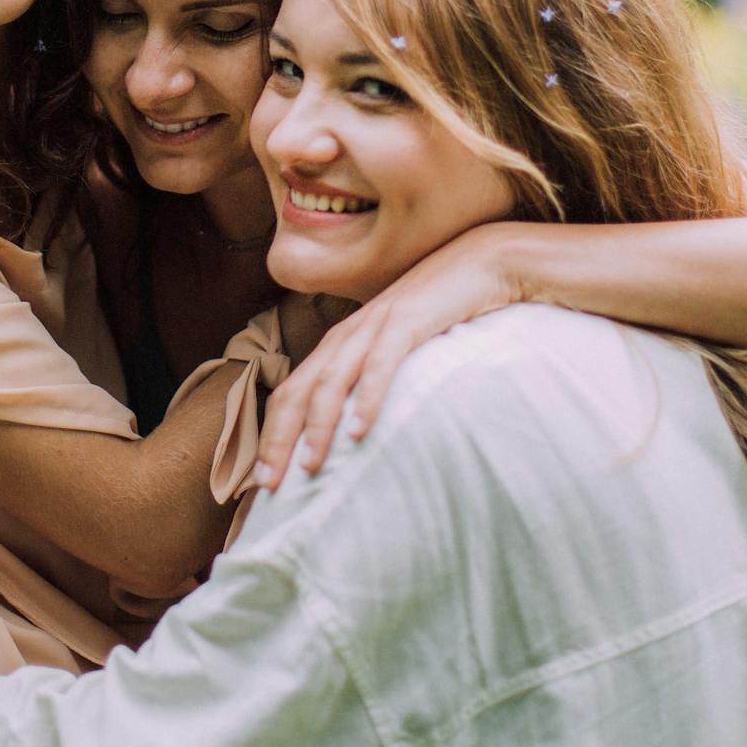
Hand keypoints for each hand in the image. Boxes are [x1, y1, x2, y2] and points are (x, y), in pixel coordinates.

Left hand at [255, 224, 522, 485]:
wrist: (483, 262)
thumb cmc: (441, 312)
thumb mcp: (398, 349)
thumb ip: (375, 378)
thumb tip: (360, 430)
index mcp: (341, 343)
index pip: (292, 392)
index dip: (273, 434)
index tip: (262, 479)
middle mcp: (348, 334)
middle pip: (298, 390)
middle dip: (280, 438)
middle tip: (269, 484)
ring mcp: (375, 325)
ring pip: (331, 380)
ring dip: (318, 426)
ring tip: (310, 467)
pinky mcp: (408, 320)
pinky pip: (380, 364)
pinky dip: (367, 397)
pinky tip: (360, 431)